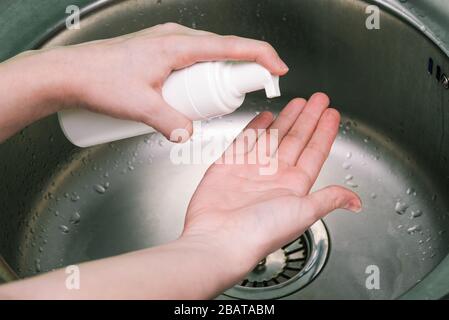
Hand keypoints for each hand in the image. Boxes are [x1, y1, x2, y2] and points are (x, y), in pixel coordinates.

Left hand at [40, 23, 287, 139]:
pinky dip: (204, 74)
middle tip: (247, 95)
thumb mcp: (140, 107)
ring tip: (216, 100)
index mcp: (178, 45)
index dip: (261, 56)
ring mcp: (167, 42)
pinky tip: (194, 94)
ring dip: (220, 74)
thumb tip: (188, 134)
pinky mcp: (160, 52)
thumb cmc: (98, 79)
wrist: (69, 73)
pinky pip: (193, 60)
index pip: (232, 46)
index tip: (278, 70)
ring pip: (208, 55)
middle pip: (224, 50)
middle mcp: (175, 38)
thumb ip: (170, 123)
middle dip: (242, 71)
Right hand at [182, 93, 361, 283]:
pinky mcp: (228, 165)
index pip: (314, 152)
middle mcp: (274, 176)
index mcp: (294, 187)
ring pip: (273, 137)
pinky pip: (245, 140)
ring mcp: (251, 169)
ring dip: (287, 119)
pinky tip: (265, 116)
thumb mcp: (304, 212)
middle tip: (319, 99)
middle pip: (296, 139)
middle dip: (309, 118)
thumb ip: (328, 198)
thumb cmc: (260, 232)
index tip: (332, 114)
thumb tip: (355, 201)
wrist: (219, 239)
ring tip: (298, 102)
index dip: (324, 132)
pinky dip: (255, 127)